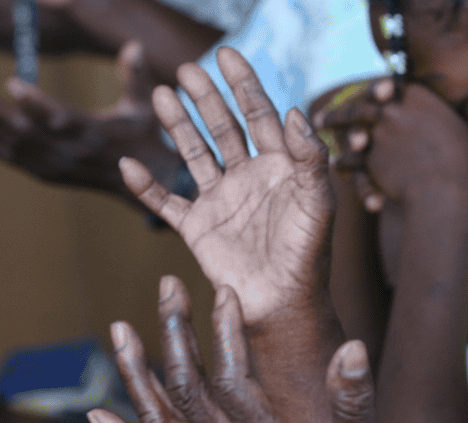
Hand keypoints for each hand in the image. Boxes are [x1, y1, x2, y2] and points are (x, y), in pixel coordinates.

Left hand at [0, 41, 179, 199]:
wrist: (151, 178)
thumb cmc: (146, 136)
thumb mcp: (145, 107)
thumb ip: (136, 78)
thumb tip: (134, 46)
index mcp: (98, 134)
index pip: (62, 118)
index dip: (36, 102)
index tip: (13, 83)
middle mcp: (77, 154)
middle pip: (30, 135)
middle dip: (4, 115)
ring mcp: (63, 167)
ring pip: (20, 149)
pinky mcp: (54, 176)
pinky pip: (19, 161)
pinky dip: (1, 147)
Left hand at [88, 276, 384, 422]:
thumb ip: (356, 401)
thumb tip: (352, 348)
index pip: (231, 384)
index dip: (224, 334)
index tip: (224, 291)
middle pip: (185, 393)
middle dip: (173, 333)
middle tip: (168, 285)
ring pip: (158, 420)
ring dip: (134, 373)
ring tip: (118, 328)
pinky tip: (95, 417)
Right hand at [120, 47, 333, 323]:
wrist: (284, 302)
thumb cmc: (309, 254)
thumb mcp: (319, 203)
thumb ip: (311, 158)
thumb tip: (294, 112)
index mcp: (280, 168)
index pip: (260, 116)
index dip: (244, 84)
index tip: (226, 54)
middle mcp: (249, 178)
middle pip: (223, 127)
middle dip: (206, 97)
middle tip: (187, 68)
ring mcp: (222, 201)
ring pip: (194, 154)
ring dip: (177, 126)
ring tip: (162, 94)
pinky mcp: (198, 228)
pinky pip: (165, 201)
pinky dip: (145, 185)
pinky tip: (129, 163)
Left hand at [315, 79, 467, 215]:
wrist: (445, 192)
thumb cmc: (467, 166)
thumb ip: (455, 124)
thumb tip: (460, 123)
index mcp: (421, 94)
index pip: (398, 83)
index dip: (385, 86)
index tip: (378, 88)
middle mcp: (394, 106)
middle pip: (367, 96)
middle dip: (352, 96)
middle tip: (340, 98)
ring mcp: (378, 130)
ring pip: (350, 119)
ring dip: (334, 118)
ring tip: (321, 121)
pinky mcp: (368, 157)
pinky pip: (350, 155)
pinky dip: (342, 159)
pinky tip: (335, 162)